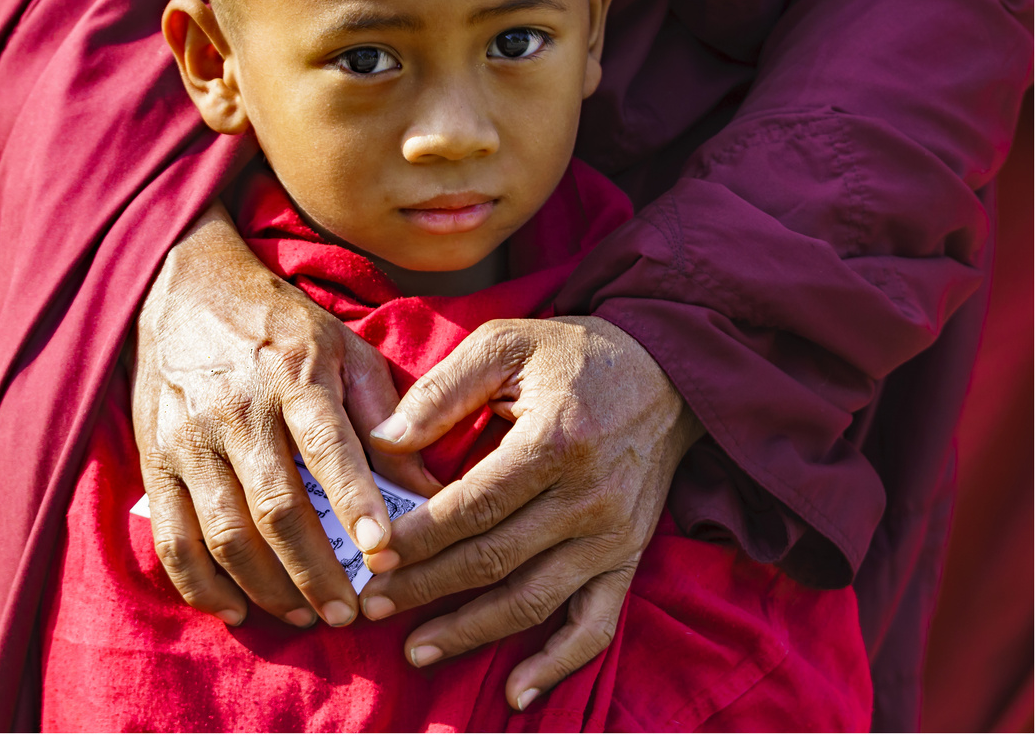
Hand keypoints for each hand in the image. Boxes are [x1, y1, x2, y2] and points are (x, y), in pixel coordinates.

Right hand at [131, 199, 440, 628]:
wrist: (186, 288)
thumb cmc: (283, 325)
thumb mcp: (346, 349)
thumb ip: (387, 417)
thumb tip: (430, 488)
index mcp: (295, 374)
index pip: (327, 447)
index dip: (355, 504)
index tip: (383, 552)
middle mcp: (238, 408)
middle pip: (276, 508)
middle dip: (315, 572)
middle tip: (349, 614)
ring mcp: (188, 437)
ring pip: (225, 533)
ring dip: (268, 588)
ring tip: (307, 617)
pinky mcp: (153, 459)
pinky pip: (173, 538)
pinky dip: (202, 585)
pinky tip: (237, 609)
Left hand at [360, 316, 703, 710]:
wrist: (664, 371)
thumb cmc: (574, 354)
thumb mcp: (506, 344)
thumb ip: (445, 389)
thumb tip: (384, 442)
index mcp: (555, 441)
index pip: (474, 505)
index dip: (420, 537)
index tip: (372, 556)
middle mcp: (588, 497)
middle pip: (495, 558)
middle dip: (428, 587)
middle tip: (373, 605)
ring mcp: (612, 534)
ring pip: (534, 599)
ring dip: (472, 632)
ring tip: (416, 649)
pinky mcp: (628, 555)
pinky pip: (596, 623)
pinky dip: (558, 664)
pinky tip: (517, 693)